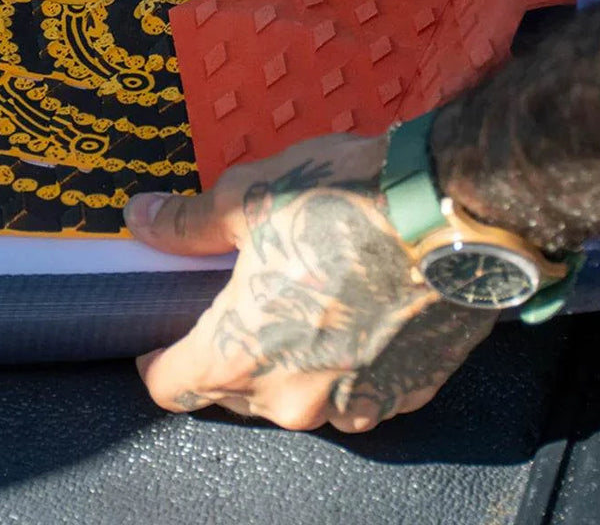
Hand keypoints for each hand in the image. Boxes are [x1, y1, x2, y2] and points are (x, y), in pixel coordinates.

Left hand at [124, 134, 495, 431]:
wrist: (456, 211)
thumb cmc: (346, 202)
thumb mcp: (248, 197)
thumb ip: (189, 222)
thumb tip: (143, 220)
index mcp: (242, 356)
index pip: (172, 387)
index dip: (157, 359)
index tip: (159, 337)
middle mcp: (296, 399)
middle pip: (234, 391)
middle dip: (225, 349)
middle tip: (234, 297)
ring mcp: (357, 403)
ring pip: (297, 394)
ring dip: (289, 358)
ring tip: (300, 298)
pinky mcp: (408, 392)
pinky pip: (356, 388)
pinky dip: (344, 359)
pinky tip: (352, 309)